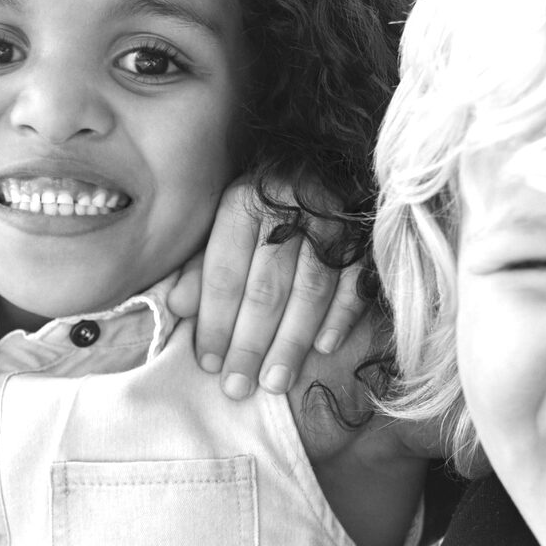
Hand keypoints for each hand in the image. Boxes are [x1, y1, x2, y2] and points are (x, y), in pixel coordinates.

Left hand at [169, 180, 367, 399]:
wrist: (327, 158)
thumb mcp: (223, 222)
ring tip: (274, 383)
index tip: (208, 364)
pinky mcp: (367, 235)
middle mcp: (289, 209)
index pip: (225, 273)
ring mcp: (333, 222)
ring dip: (291, 342)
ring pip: (310, 290)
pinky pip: (355, 280)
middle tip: (238, 387)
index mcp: (245, 202)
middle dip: (250, 343)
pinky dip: (341, 315)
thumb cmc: (263, 203)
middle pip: (267, 287)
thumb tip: (178, 308)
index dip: (215, 322)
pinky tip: (324, 348)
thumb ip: (202, 266)